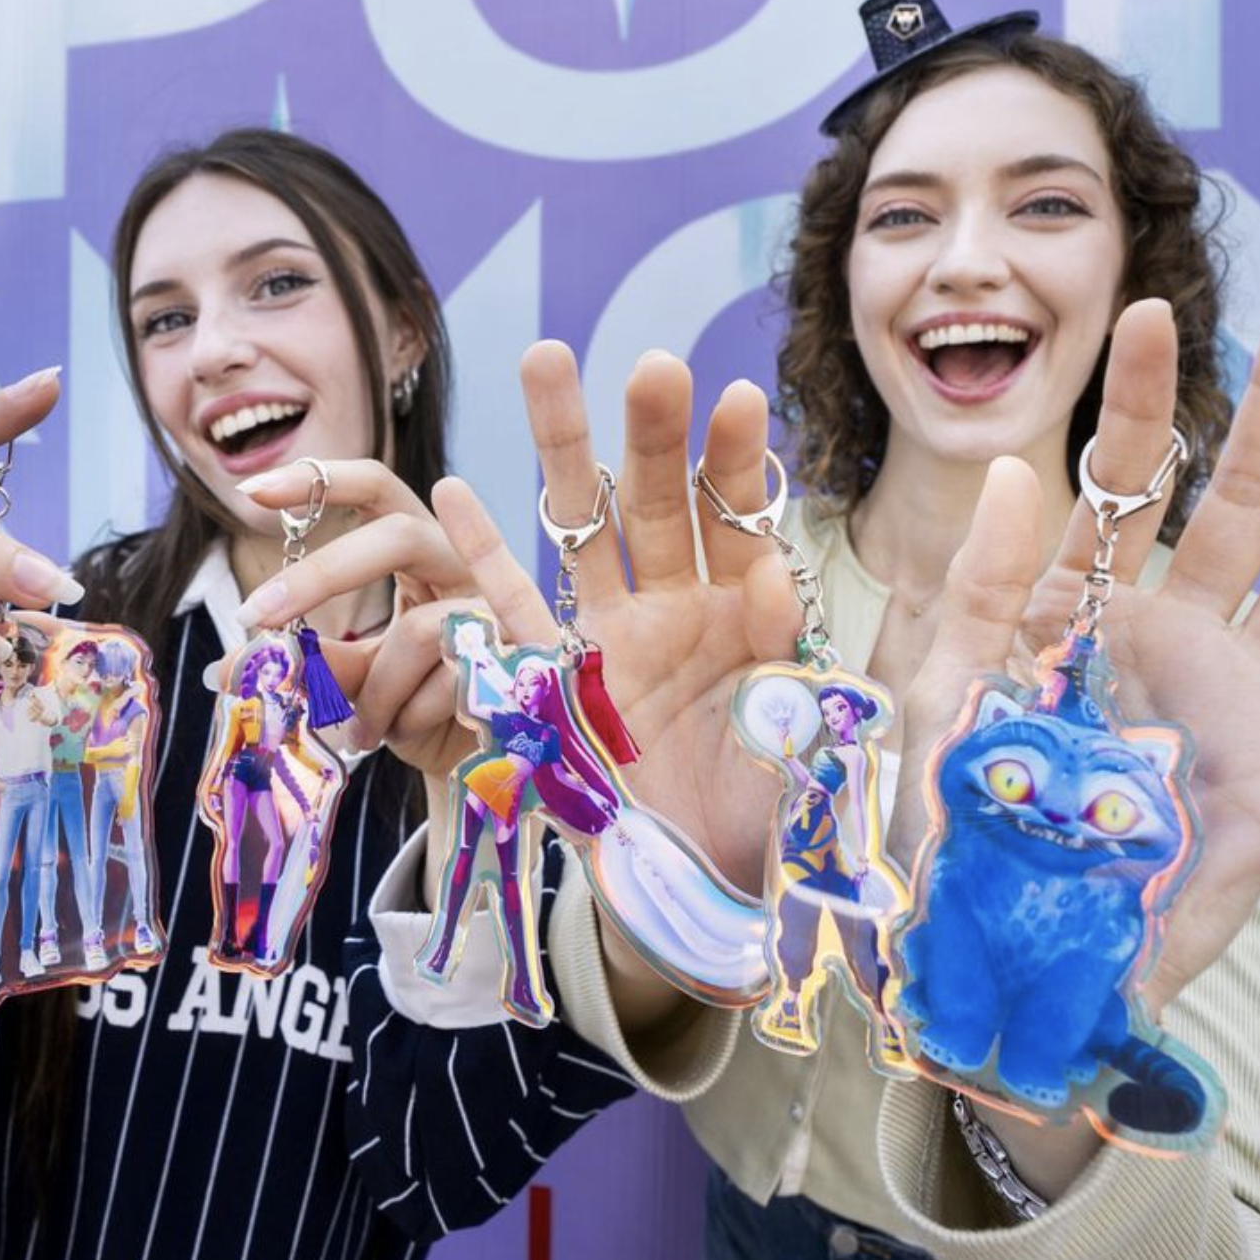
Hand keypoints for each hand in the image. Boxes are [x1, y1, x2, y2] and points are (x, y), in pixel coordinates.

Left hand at [229, 458, 485, 777]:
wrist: (471, 764)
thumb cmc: (411, 705)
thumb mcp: (351, 678)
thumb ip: (306, 663)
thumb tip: (226, 668)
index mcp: (419, 550)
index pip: (379, 488)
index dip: (320, 477)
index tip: (250, 491)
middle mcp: (461, 564)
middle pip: (399, 534)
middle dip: (322, 575)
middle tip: (257, 615)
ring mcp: (497, 608)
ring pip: (419, 629)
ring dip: (375, 689)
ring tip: (362, 730)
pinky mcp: (517, 658)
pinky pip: (446, 683)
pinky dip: (408, 717)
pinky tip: (403, 735)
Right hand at [488, 343, 800, 890]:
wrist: (716, 902)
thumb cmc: (779, 818)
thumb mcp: (806, 735)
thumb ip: (786, 652)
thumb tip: (766, 574)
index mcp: (749, 616)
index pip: (741, 519)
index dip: (737, 463)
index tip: (738, 399)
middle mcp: (678, 613)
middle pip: (659, 503)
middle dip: (653, 433)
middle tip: (651, 364)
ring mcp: (612, 644)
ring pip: (582, 531)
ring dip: (563, 450)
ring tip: (543, 358)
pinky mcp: (558, 693)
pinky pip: (511, 617)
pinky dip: (481, 557)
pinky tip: (453, 489)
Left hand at [904, 274, 1259, 1194]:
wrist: (1004, 945)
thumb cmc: (958, 823)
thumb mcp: (944, 693)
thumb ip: (983, 587)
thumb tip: (1020, 469)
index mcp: (1082, 607)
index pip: (1118, 480)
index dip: (1138, 396)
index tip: (1153, 307)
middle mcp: (1172, 635)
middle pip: (1240, 494)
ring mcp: (1241, 700)